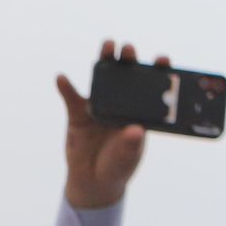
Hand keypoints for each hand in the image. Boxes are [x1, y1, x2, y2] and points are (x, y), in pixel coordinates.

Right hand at [58, 39, 167, 210]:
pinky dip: (66, 88)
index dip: (158, 72)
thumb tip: (136, 131)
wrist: (93, 180)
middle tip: (129, 47)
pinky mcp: (79, 115)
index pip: (152, 88)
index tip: (163, 59)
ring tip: (107, 45)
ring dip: (104, 61)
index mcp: (140, 111)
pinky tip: (62, 78)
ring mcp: (100, 106)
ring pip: (103, 80)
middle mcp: (122, 103)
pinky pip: (72, 99)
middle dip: (129, 59)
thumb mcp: (127, 158)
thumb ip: (130, 146)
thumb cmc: (118, 165)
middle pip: (127, 77)